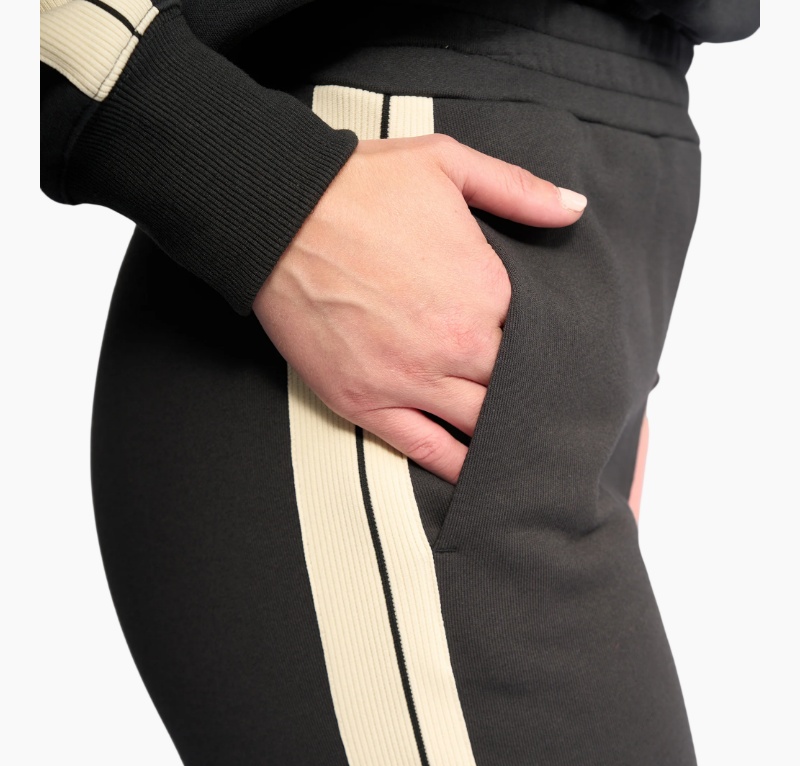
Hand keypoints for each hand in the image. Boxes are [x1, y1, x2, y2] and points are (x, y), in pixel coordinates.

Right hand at [253, 133, 585, 483]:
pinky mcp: (366, 403)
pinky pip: (425, 450)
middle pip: (513, 388)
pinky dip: (455, 467)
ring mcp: (411, 380)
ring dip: (500, 435)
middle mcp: (457, 344)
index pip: (537, 336)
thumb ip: (518, 190)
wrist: (278, 212)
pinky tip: (475, 474)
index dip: (544, 345)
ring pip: (478, 426)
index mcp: (486, 289)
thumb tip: (574, 209)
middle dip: (528, 394)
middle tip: (542, 405)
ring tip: (518, 446)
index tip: (547, 350)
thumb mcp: (448, 164)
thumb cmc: (360, 185)